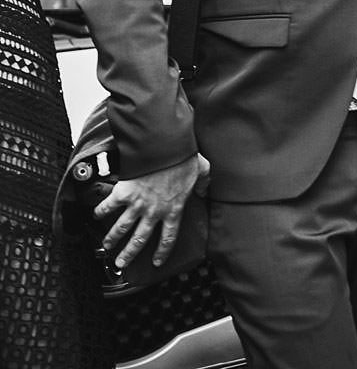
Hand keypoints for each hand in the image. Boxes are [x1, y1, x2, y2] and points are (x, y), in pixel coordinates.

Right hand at [96, 153, 207, 269]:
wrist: (164, 147)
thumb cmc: (184, 158)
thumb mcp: (202, 171)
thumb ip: (203, 184)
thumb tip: (205, 191)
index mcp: (174, 209)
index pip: (169, 237)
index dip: (162, 251)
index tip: (156, 262)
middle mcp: (154, 212)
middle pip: (140, 239)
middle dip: (130, 254)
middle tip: (121, 264)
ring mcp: (137, 204)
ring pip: (121, 228)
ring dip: (112, 239)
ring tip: (106, 246)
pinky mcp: (123, 193)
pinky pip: (108, 206)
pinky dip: (100, 212)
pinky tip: (95, 216)